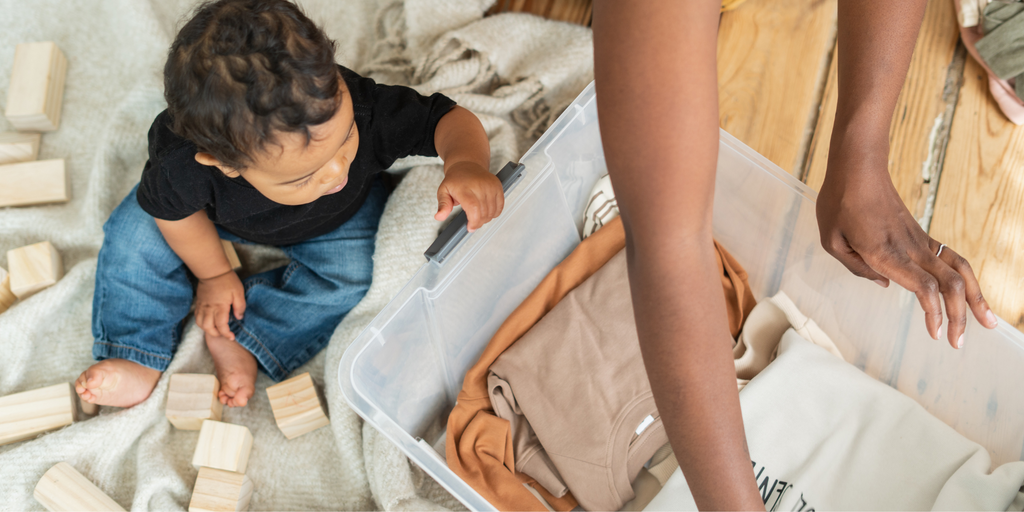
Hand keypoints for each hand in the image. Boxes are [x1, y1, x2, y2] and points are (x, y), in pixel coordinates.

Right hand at [195, 270, 245, 339]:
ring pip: (200, 323)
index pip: (221, 326)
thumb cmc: (227, 281)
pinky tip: (209, 322)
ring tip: (216, 329)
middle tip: (224, 334)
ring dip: (207, 329)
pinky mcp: (198, 303)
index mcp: (220, 307)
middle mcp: (209, 309)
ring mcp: (202, 306)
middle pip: (208, 328)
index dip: (226, 334)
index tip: (232, 336)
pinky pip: (197, 317)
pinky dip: (202, 322)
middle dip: (216, 334)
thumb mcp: (239, 292)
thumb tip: (239, 317)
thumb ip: (240, 306)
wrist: (212, 271)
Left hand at [435, 161, 503, 231]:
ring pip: (492, 211)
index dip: (474, 221)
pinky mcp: (498, 186)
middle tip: (472, 222)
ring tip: (478, 215)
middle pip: (484, 212)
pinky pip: (500, 206)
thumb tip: (439, 216)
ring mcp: (490, 185)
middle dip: (478, 222)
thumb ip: (443, 205)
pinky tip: (487, 211)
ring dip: (486, 218)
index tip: (470, 227)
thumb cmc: (455, 180)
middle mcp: (479, 186)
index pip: (474, 208)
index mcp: (464, 188)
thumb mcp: (443, 191)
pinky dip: (495, 213)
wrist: (467, 165)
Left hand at [816, 159, 997, 348]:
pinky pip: (950, 258)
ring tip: (987, 322)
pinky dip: (964, 279)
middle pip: (949, 283)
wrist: (858, 167)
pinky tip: (969, 294)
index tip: (936, 334)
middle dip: (960, 315)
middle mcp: (909, 247)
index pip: (923, 286)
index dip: (935, 312)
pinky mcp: (920, 235)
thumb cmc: (839, 202)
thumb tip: (886, 283)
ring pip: (958, 269)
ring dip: (974, 297)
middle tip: (958, 344)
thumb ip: (857, 268)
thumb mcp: (831, 240)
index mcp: (885, 252)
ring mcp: (918, 240)